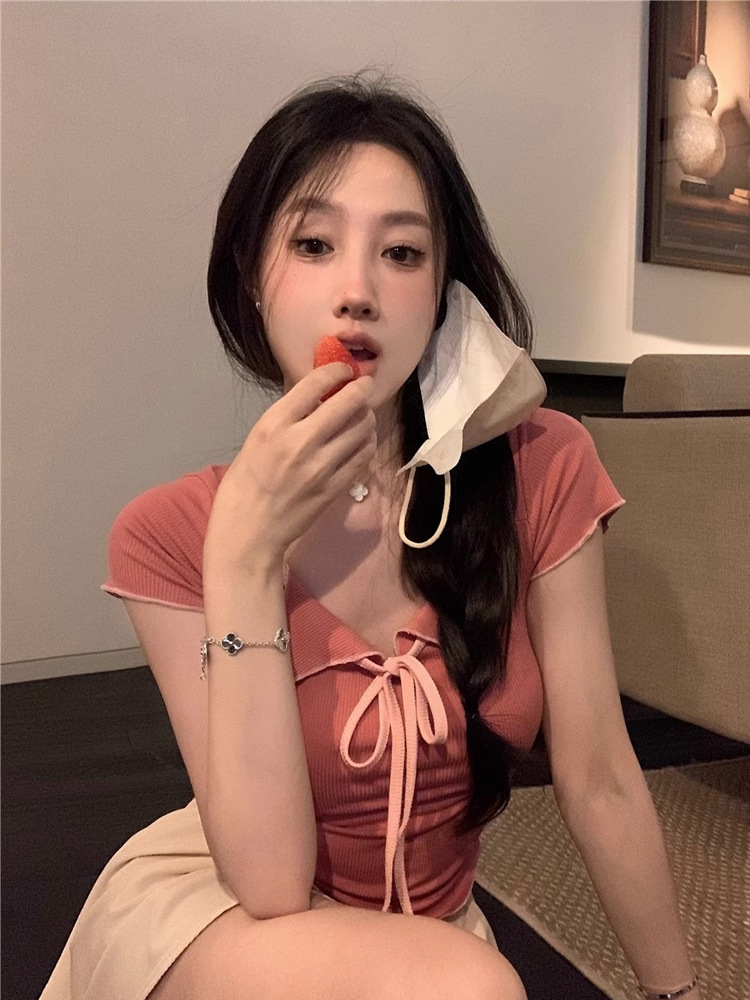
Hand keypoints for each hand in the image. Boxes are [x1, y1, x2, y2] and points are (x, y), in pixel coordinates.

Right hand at [204, 363, 376, 573]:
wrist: (249, 531)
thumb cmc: (246, 483)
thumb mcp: (257, 439)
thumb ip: (287, 417)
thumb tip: (318, 395)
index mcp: (274, 424)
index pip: (315, 383)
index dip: (337, 370)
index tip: (344, 369)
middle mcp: (300, 441)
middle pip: (348, 402)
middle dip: (362, 388)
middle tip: (365, 386)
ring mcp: (321, 466)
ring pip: (362, 428)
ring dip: (367, 417)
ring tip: (362, 416)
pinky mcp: (335, 487)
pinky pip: (363, 456)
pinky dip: (367, 444)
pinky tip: (362, 442)